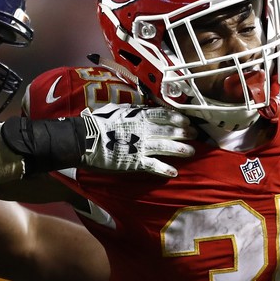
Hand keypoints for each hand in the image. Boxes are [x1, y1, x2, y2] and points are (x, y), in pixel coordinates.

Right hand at [79, 103, 195, 176]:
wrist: (84, 139)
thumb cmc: (96, 123)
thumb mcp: (116, 109)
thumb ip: (130, 110)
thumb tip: (139, 108)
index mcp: (138, 115)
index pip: (164, 115)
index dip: (177, 118)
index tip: (186, 120)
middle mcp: (143, 130)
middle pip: (169, 130)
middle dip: (184, 133)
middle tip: (195, 135)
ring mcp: (140, 146)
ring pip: (166, 147)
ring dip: (180, 149)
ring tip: (191, 152)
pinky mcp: (135, 162)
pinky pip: (154, 166)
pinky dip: (165, 170)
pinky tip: (173, 173)